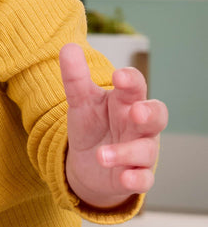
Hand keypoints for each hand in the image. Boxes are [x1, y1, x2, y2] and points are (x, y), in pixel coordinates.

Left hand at [60, 43, 167, 208]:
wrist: (89, 164)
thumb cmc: (92, 126)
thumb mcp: (80, 102)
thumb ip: (75, 78)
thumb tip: (68, 47)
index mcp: (126, 102)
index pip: (135, 88)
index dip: (131, 81)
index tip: (118, 75)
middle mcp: (138, 126)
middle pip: (156, 116)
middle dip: (149, 114)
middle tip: (135, 113)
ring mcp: (140, 152)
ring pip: (146, 151)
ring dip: (127, 152)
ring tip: (102, 155)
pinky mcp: (134, 176)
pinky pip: (144, 179)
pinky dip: (137, 179)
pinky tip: (126, 178)